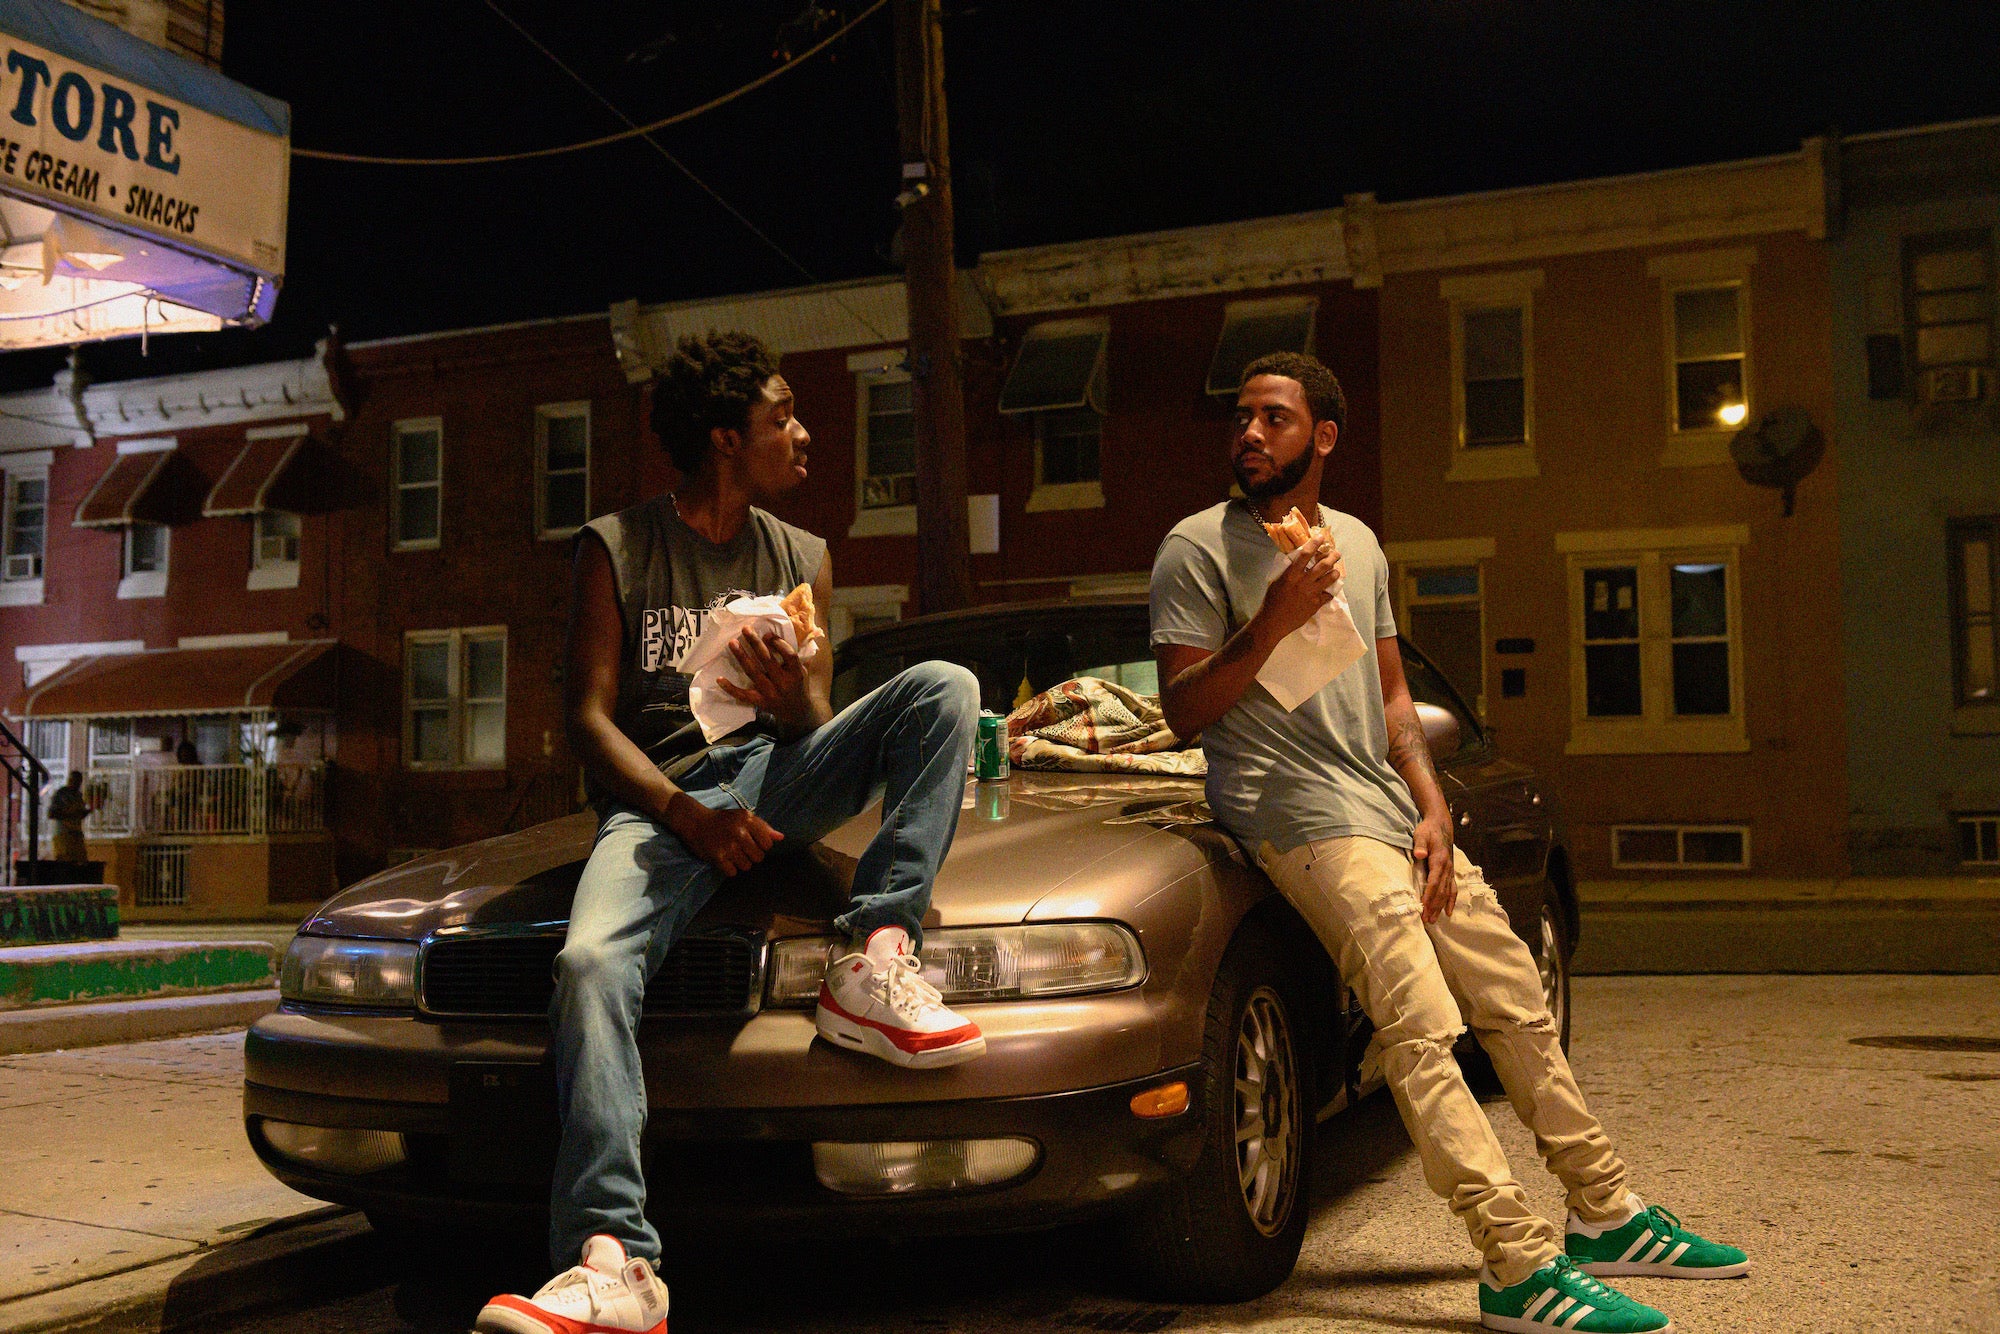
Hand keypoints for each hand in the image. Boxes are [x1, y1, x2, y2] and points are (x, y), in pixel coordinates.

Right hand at [667, 796, 782, 876]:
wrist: (695, 822)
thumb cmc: (723, 820)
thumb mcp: (743, 817)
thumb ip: (763, 827)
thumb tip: (781, 838)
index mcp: (748, 820)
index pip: (768, 844)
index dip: (761, 846)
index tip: (751, 842)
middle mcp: (739, 832)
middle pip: (758, 858)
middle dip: (751, 856)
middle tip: (740, 849)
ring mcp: (728, 845)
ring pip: (746, 866)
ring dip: (740, 863)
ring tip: (731, 853)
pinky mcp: (717, 857)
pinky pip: (733, 872)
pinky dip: (729, 869)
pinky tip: (724, 859)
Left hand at [718, 627, 822, 731]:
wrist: (796, 712)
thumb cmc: (797, 686)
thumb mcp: (801, 670)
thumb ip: (790, 656)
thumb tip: (770, 636)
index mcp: (796, 673)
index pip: (789, 655)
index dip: (778, 643)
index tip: (767, 634)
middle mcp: (783, 683)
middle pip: (767, 659)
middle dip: (755, 643)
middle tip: (745, 629)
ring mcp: (770, 693)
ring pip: (753, 672)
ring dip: (742, 656)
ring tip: (732, 642)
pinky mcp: (759, 702)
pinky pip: (742, 695)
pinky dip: (730, 688)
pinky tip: (719, 679)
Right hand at [1254, 535, 1344, 643]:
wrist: (1274, 621)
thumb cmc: (1272, 600)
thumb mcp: (1276, 581)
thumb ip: (1288, 572)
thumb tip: (1295, 562)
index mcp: (1291, 574)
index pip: (1305, 554)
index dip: (1315, 544)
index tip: (1321, 537)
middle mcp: (1303, 582)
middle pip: (1323, 565)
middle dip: (1333, 557)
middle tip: (1336, 553)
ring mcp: (1311, 593)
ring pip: (1330, 579)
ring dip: (1335, 573)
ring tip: (1336, 571)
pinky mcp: (1316, 604)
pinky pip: (1328, 596)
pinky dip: (1329, 592)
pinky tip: (1328, 592)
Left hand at [1411, 810, 1455, 922]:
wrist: (1441, 826)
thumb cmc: (1428, 831)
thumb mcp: (1421, 834)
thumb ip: (1420, 845)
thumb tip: (1419, 854)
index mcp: (1439, 860)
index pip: (1434, 882)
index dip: (1429, 896)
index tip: (1424, 908)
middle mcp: (1447, 868)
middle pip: (1441, 891)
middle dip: (1434, 907)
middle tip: (1427, 920)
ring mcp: (1450, 871)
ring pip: (1447, 893)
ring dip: (1440, 907)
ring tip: (1433, 920)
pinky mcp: (1450, 872)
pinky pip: (1453, 889)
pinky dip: (1451, 901)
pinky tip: (1448, 912)